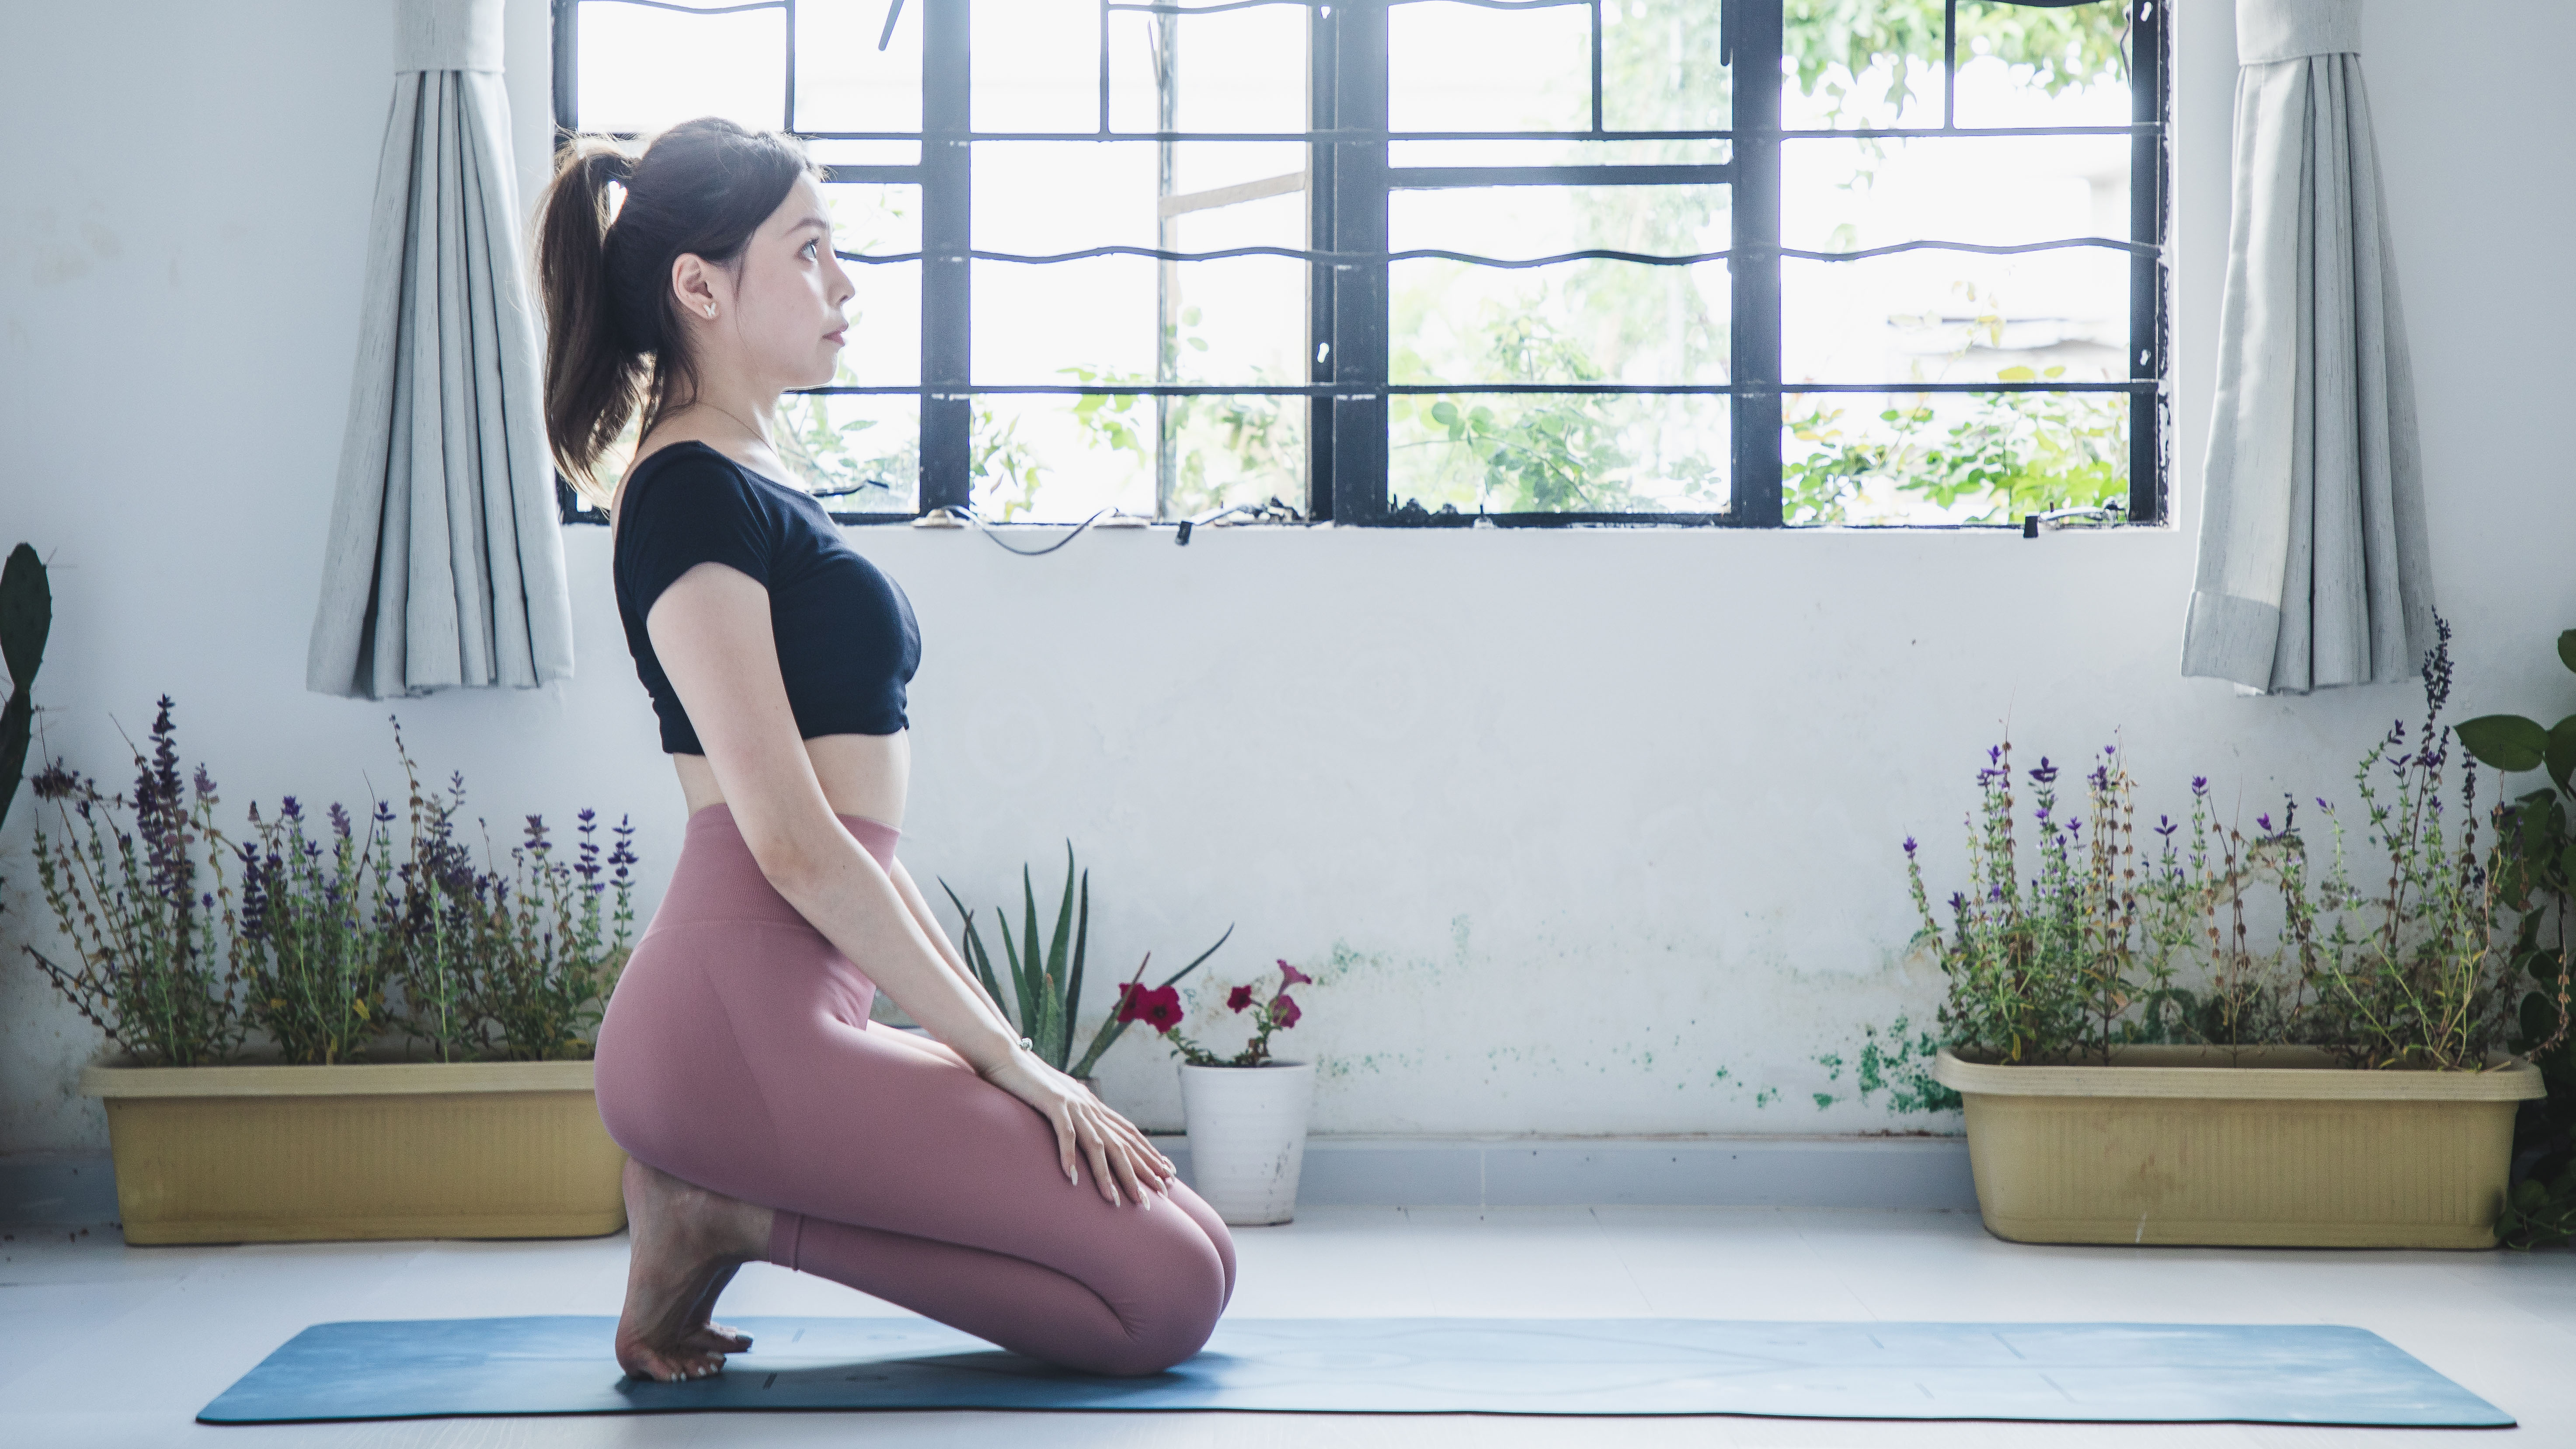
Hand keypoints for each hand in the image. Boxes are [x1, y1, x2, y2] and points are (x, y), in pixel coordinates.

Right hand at [980, 1050, 1179, 1207]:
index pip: (1129, 1134)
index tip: (1166, 1175)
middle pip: (1121, 1145)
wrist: (1008, 1057)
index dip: (1149, 1155)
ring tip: (1114, 1200)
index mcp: (1094, 1107)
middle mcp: (1089, 1107)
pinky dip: (1069, 1155)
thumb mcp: (1062, 1102)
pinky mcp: (1052, 1103)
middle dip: (1138, 1173)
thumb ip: (1078, 1117)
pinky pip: (1065, 1133)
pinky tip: (1072, 1177)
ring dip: (1106, 1175)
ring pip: (1097, 1144)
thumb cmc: (1032, 1082)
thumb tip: (1088, 1136)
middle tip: (1152, 1198)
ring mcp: (1073, 1105)